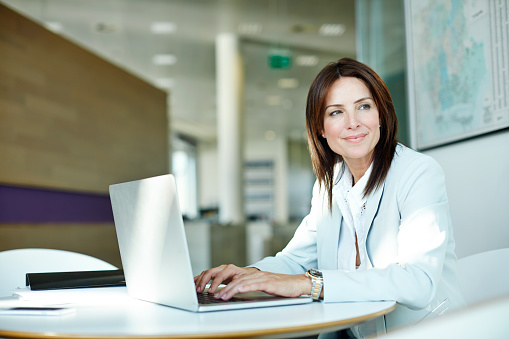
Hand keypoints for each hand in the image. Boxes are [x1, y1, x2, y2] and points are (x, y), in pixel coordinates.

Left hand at [195, 265, 310, 300]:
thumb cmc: (278, 286)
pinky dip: (241, 288)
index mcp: (247, 272)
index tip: (199, 282)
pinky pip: (251, 284)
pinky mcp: (267, 282)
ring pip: (238, 279)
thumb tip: (228, 290)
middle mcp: (251, 272)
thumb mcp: (257, 285)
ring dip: (225, 287)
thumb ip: (244, 285)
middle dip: (213, 280)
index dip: (211, 276)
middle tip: (203, 289)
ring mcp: (259, 276)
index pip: (225, 271)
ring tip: (216, 295)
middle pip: (228, 272)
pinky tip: (233, 292)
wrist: (297, 284)